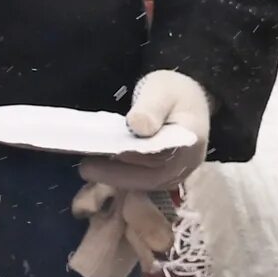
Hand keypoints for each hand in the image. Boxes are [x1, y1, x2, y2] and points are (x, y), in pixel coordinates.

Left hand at [72, 72, 211, 276]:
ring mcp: (179, 173)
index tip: (91, 159)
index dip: (120, 165)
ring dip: (117, 185)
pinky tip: (103, 181)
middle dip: (113, 178)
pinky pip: (147, 187)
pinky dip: (124, 185)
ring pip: (146, 188)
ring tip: (88, 174)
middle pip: (147, 181)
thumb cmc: (176, 88)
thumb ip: (151, 107)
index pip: (151, 162)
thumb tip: (139, 126)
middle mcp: (186, 165)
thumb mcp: (163, 88)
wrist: (195, 92)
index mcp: (188, 143)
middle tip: (82, 168)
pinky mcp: (170, 176)